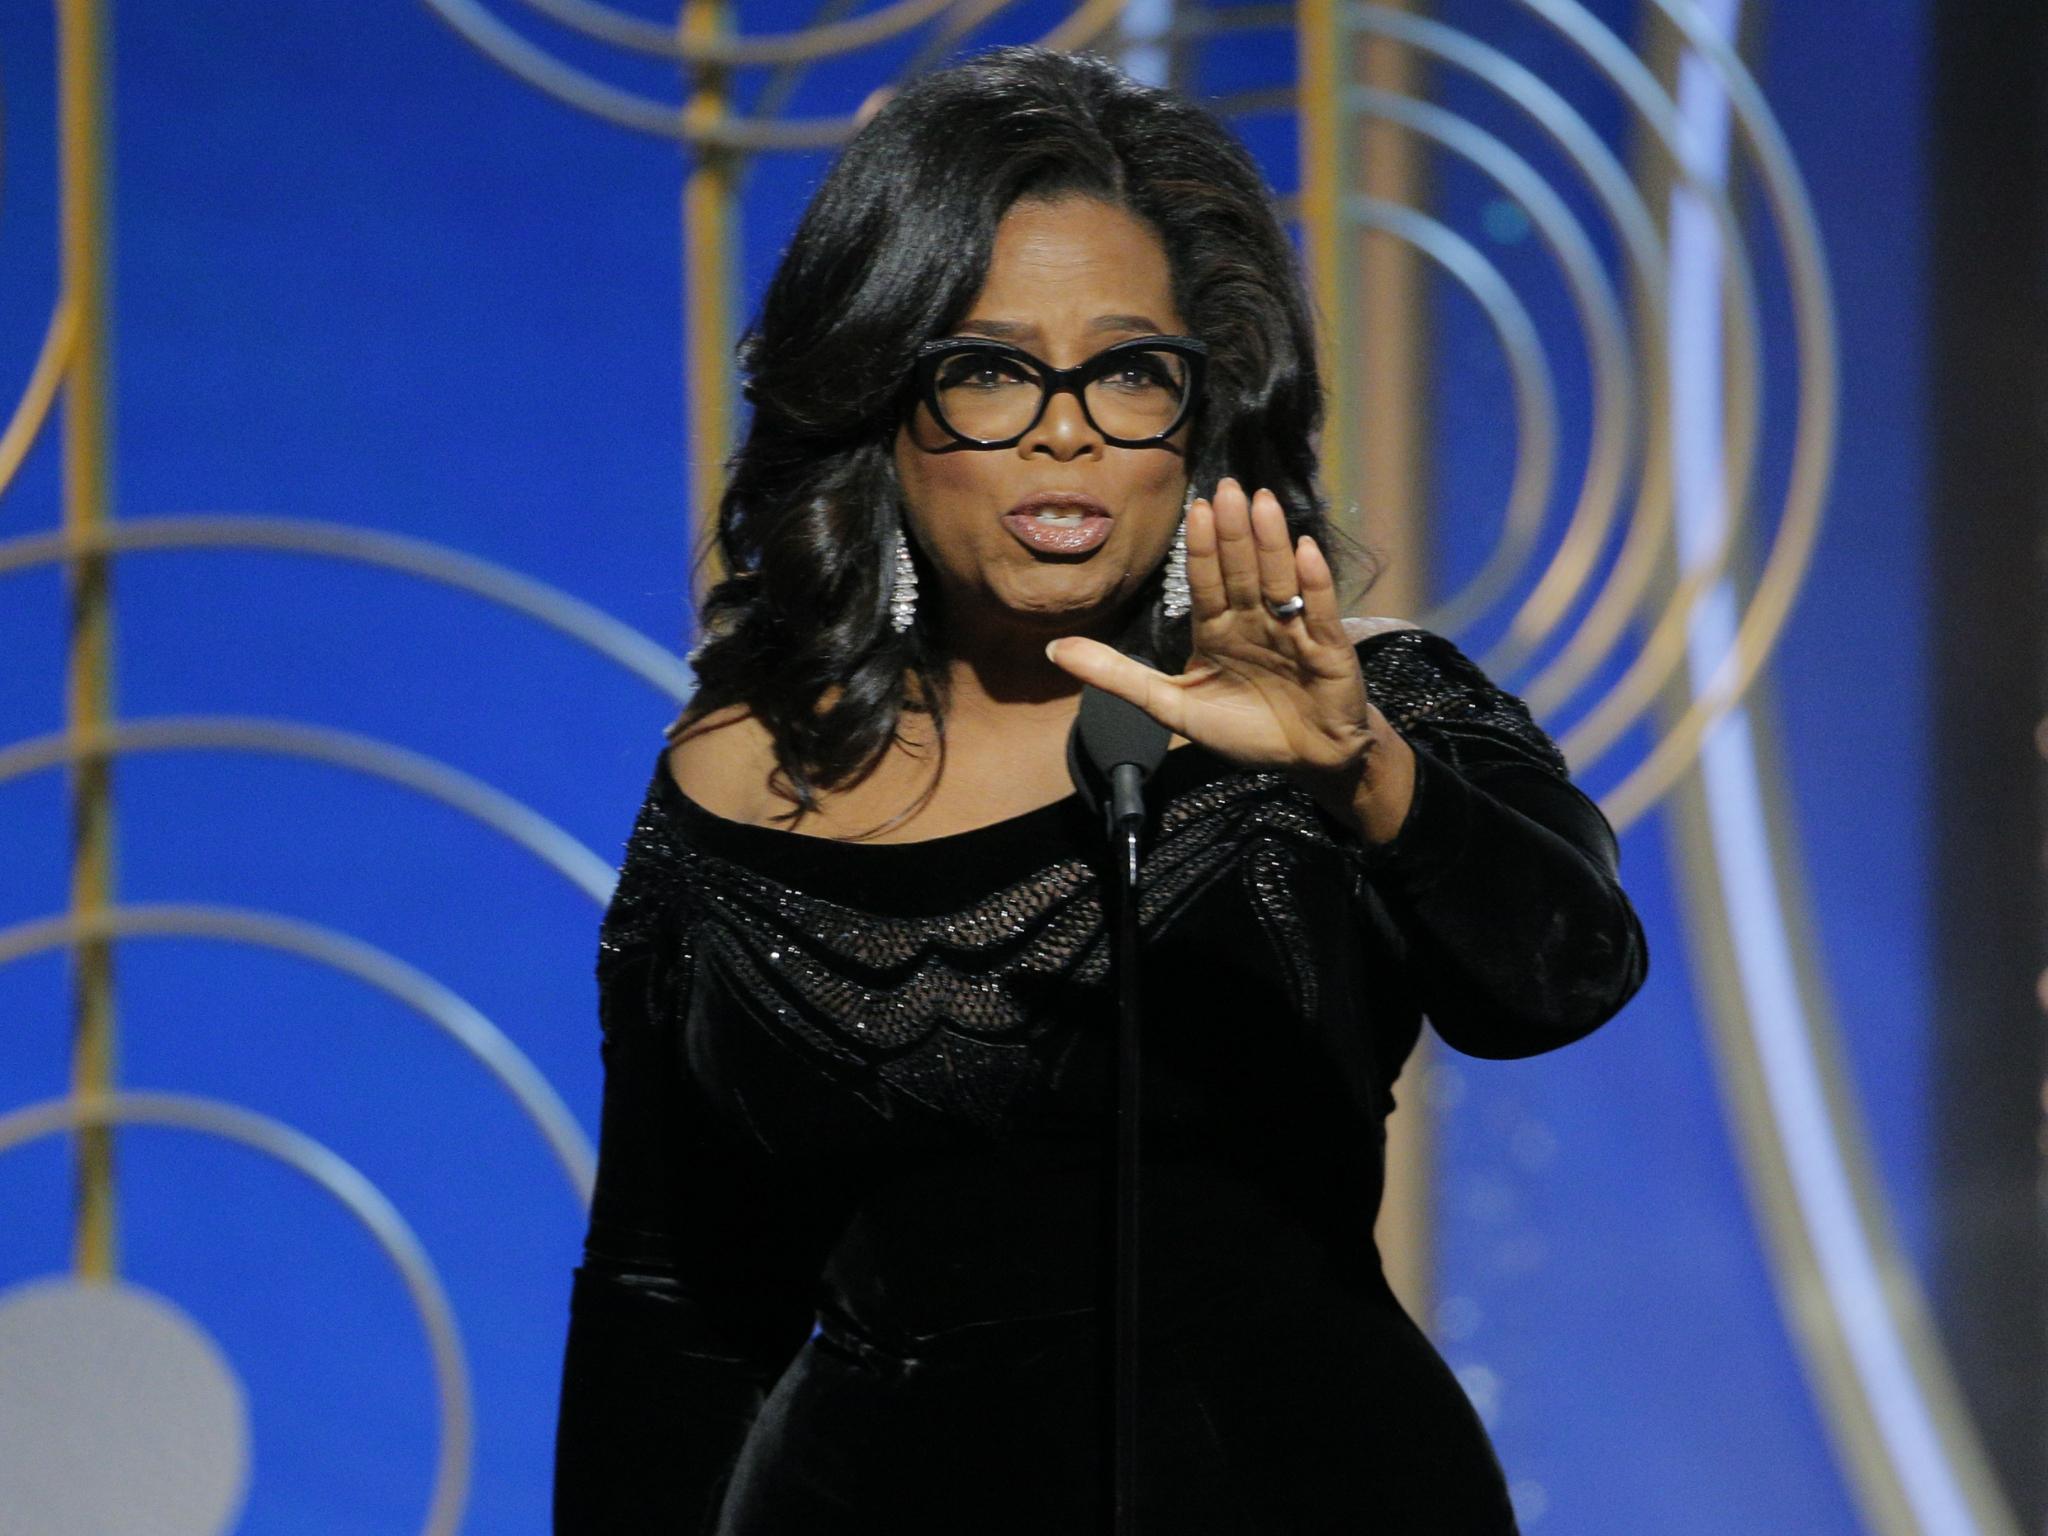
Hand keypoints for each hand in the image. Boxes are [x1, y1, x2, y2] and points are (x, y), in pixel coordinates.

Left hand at [1046, 478, 1415, 840]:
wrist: (1306, 761)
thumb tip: (1053, 650)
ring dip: (1271, 542)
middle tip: (1227, 487)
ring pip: (1278, 580)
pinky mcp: (1328, 649)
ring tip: (1263, 503)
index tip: (1195, 508)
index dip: (1202, 548)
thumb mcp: (1170, 705)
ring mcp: (1293, 630)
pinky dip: (1313, 582)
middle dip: (1234, 532)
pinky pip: (1318, 611)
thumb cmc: (1242, 730)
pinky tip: (1306, 550)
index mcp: (1218, 629)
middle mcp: (1255, 620)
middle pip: (1241, 571)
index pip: (1206, 582)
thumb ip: (1116, 675)